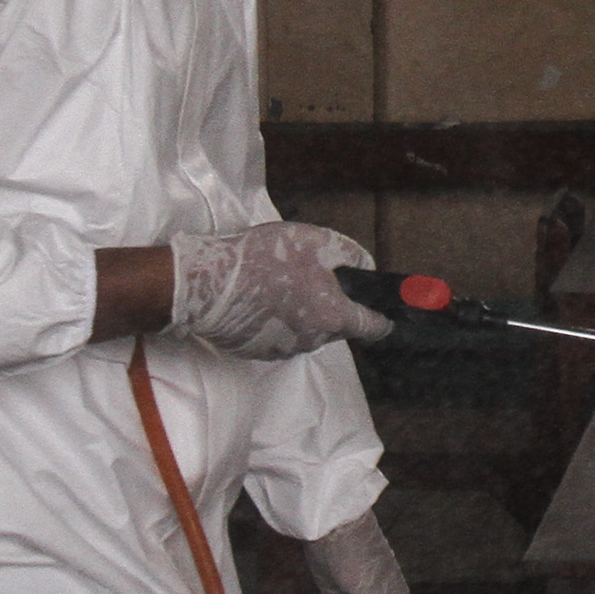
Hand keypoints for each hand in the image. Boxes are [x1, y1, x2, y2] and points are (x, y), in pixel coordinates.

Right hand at [156, 221, 394, 359]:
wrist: (209, 284)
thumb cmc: (265, 260)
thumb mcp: (318, 242)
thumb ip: (351, 254)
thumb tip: (366, 266)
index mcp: (333, 318)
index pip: (373, 327)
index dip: (382, 317)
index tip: (386, 311)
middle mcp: (313, 341)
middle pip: (336, 326)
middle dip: (331, 305)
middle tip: (310, 277)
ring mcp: (283, 350)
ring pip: (306, 331)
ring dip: (301, 312)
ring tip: (278, 283)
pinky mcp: (257, 351)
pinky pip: (278, 336)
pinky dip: (276, 320)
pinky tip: (259, 297)